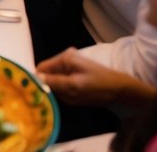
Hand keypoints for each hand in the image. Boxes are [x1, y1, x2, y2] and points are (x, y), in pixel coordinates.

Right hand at [36, 49, 155, 107]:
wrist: (121, 91)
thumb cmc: (98, 87)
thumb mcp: (75, 87)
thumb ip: (55, 83)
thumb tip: (35, 78)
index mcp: (64, 58)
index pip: (42, 68)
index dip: (38, 80)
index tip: (37, 95)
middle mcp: (66, 60)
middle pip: (49, 76)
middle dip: (54, 89)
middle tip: (64, 98)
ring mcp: (72, 68)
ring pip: (58, 84)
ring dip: (64, 94)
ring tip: (75, 98)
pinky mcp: (77, 76)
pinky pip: (67, 87)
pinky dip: (70, 94)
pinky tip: (80, 98)